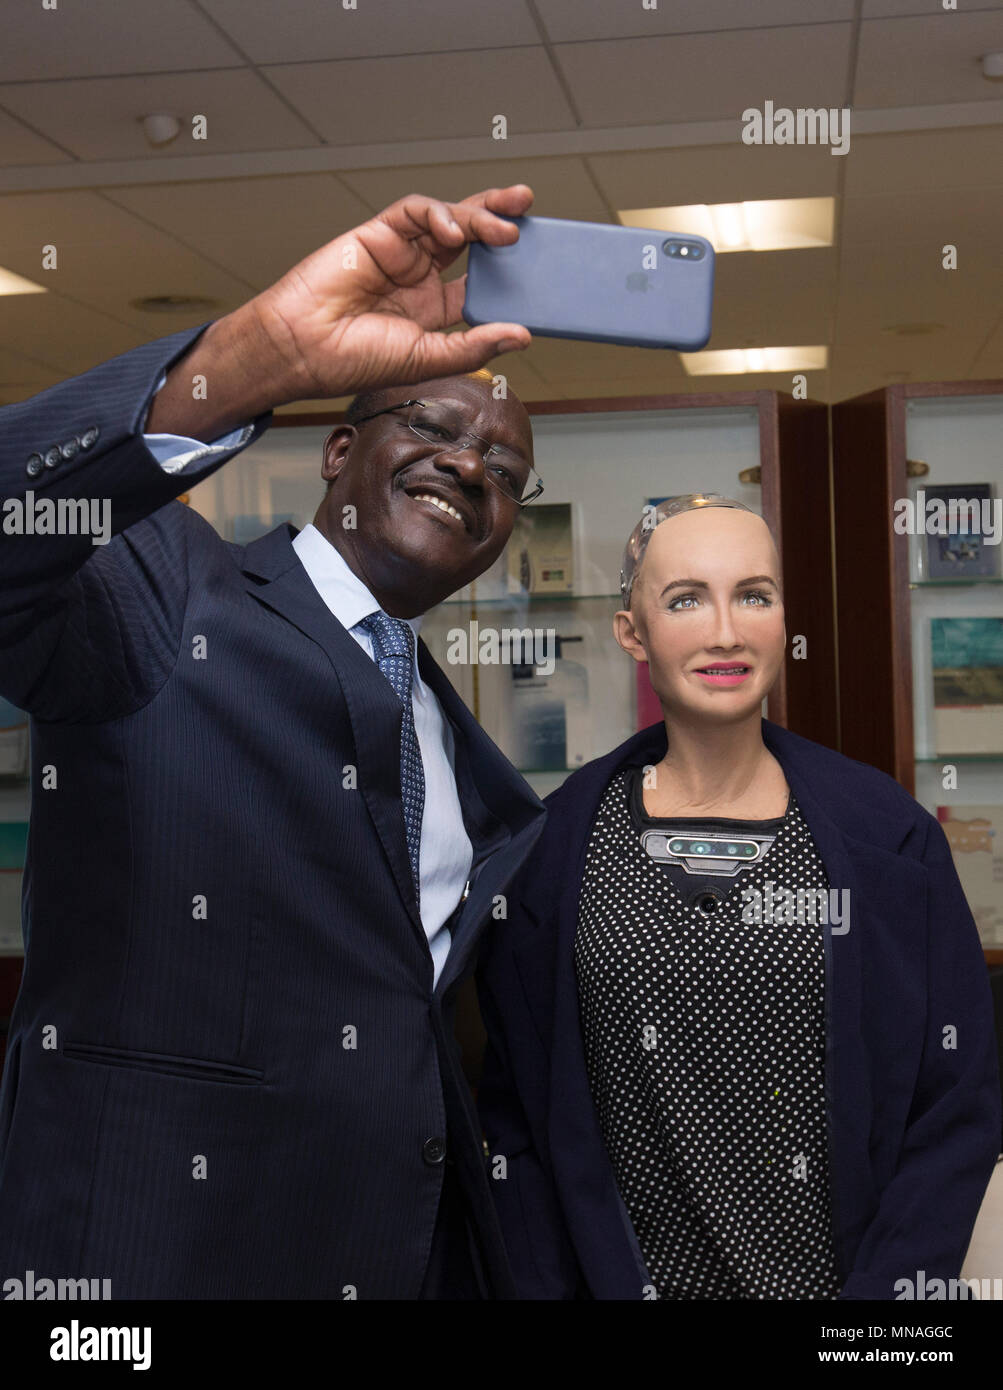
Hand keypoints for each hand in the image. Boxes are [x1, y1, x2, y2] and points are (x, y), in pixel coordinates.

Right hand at [146, 185, 534, 439]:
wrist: (304, 348)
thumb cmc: (355, 360)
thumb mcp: (428, 357)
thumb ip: (474, 344)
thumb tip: (523, 334)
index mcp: (431, 310)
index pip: (478, 282)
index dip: (507, 272)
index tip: (539, 266)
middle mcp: (418, 277)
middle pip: (469, 240)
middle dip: (499, 219)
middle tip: (529, 209)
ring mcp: (398, 253)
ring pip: (447, 220)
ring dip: (479, 216)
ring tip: (506, 228)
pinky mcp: (377, 233)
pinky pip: (414, 212)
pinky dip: (439, 214)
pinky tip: (455, 230)